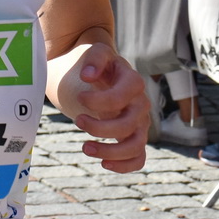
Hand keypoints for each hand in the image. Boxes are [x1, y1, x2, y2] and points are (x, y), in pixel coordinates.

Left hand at [53, 43, 147, 172]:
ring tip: (85, 147)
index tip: (80, 97)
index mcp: (132, 81)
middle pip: (129, 124)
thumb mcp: (92, 53)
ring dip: (110, 151)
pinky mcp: (132, 137)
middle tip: (78, 120)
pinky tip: (103, 163)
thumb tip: (88, 75)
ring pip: (136, 145)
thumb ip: (93, 59)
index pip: (125, 95)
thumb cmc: (93, 64)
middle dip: (100, 128)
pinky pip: (138, 158)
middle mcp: (139, 103)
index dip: (101, 100)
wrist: (93, 73)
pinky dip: (124, 165)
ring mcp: (138, 122)